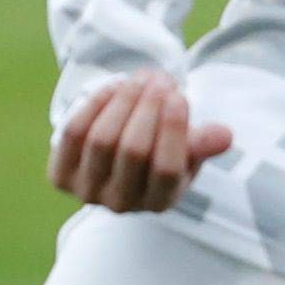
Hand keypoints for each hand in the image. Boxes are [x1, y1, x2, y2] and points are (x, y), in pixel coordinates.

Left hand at [50, 69, 235, 214]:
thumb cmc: (159, 151)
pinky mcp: (60, 176)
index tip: (179, 95)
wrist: (114, 163)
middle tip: (159, 79)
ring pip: (102, 140)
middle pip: (133, 151)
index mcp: (160, 203)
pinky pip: (74, 133)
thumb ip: (202, 143)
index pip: (167, 170)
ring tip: (139, 79)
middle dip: (148, 108)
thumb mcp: (186, 150)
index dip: (173, 130)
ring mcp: (87, 192)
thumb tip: (224, 135)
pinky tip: (114, 88)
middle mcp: (121, 205)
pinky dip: (95, 105)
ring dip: (123, 102)